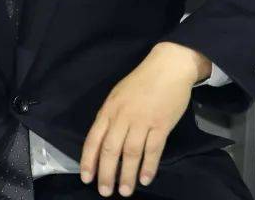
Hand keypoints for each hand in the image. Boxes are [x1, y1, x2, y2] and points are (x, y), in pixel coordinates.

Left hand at [80, 42, 210, 196]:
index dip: (89, 160)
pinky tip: (145, 179)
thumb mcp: (118, 95)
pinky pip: (153, 149)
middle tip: (105, 192)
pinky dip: (148, 166)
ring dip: (127, 175)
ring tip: (125, 191)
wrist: (168, 67)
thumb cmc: (141, 81)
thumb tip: (104, 143)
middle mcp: (122, 116)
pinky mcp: (161, 124)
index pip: (94, 139)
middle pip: (111, 150)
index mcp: (109, 109)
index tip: (86, 178)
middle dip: (106, 173)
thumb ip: (110, 117)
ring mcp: (142, 121)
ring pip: (131, 153)